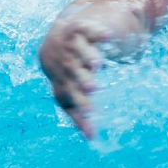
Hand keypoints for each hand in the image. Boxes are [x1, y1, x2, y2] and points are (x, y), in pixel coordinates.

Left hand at [38, 19, 106, 139]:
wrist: (60, 35)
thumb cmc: (69, 72)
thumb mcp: (72, 92)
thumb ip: (79, 115)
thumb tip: (92, 139)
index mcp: (59, 80)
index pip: (66, 94)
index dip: (77, 105)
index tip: (91, 114)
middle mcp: (62, 63)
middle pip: (70, 73)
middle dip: (81, 80)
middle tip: (92, 88)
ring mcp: (70, 45)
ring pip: (76, 50)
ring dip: (86, 57)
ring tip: (97, 64)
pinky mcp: (79, 28)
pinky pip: (86, 29)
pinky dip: (96, 31)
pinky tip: (108, 36)